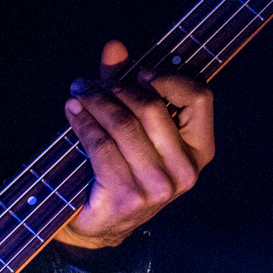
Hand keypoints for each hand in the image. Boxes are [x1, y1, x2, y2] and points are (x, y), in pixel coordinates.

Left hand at [55, 39, 214, 250]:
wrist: (100, 226)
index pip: (200, 98)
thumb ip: (125, 87)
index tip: (138, 73)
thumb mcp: (132, 128)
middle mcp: (185, 171)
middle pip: (151, 108)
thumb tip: (114, 46)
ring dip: (94, 102)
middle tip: (86, 83)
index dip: (168, 79)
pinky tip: (72, 112)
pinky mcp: (128, 196)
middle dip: (115, 88)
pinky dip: (84, 123)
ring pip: (124, 125)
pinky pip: (102, 147)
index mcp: (199, 151)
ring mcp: (158, 187)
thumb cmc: (120, 171)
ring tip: (77, 93)